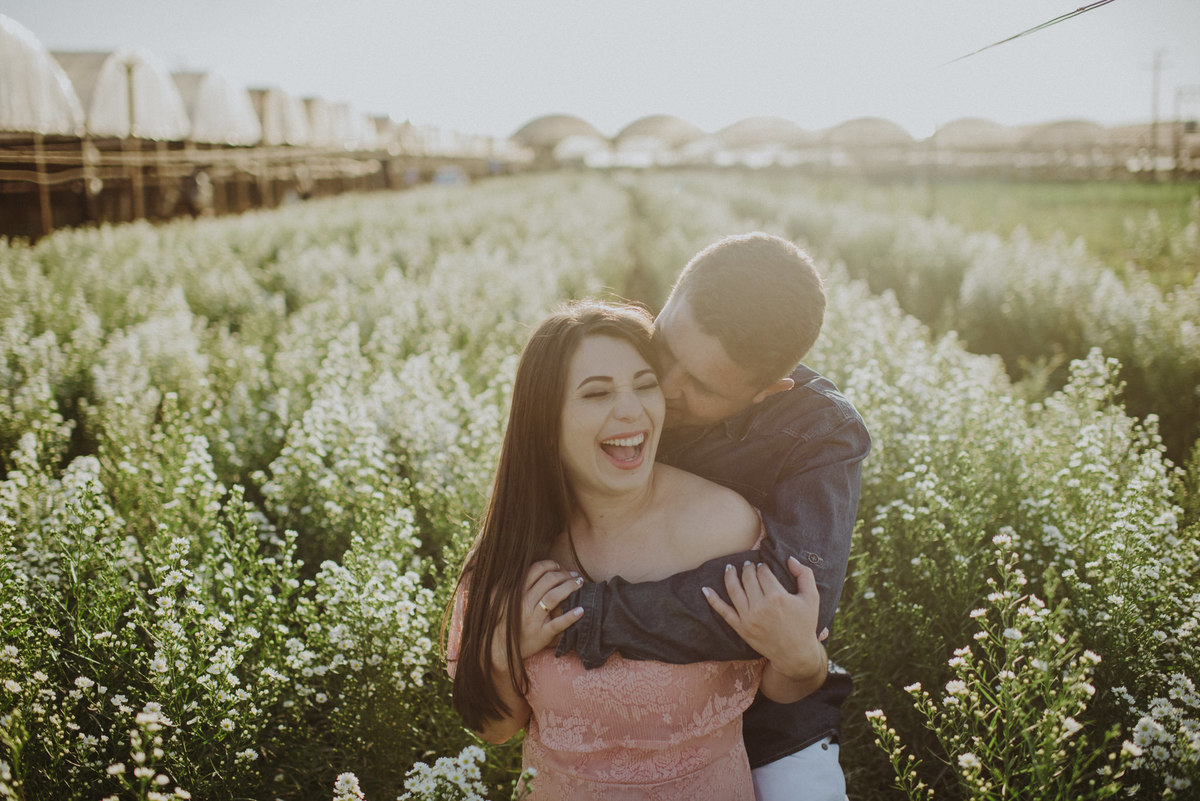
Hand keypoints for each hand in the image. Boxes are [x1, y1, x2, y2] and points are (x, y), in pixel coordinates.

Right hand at [491, 560, 582, 672]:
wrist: (499, 648)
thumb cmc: (502, 621)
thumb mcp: (500, 599)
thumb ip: (510, 584)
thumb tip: (521, 567)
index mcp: (515, 593)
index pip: (535, 571)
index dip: (550, 565)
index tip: (559, 566)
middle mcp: (524, 604)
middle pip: (548, 581)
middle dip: (564, 574)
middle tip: (574, 574)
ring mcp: (533, 619)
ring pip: (553, 597)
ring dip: (570, 587)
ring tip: (580, 583)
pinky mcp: (541, 634)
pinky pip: (558, 624)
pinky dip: (570, 617)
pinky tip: (581, 610)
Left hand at [702, 555, 825, 679]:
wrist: (796, 654)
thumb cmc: (805, 624)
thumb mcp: (812, 597)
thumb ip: (804, 574)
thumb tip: (789, 558)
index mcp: (777, 596)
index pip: (763, 572)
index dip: (762, 566)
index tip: (763, 566)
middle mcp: (760, 606)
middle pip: (748, 578)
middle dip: (748, 568)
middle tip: (748, 565)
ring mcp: (748, 618)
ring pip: (734, 590)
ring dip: (730, 575)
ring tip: (730, 568)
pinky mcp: (741, 628)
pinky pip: (723, 612)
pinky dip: (713, 600)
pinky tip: (705, 589)